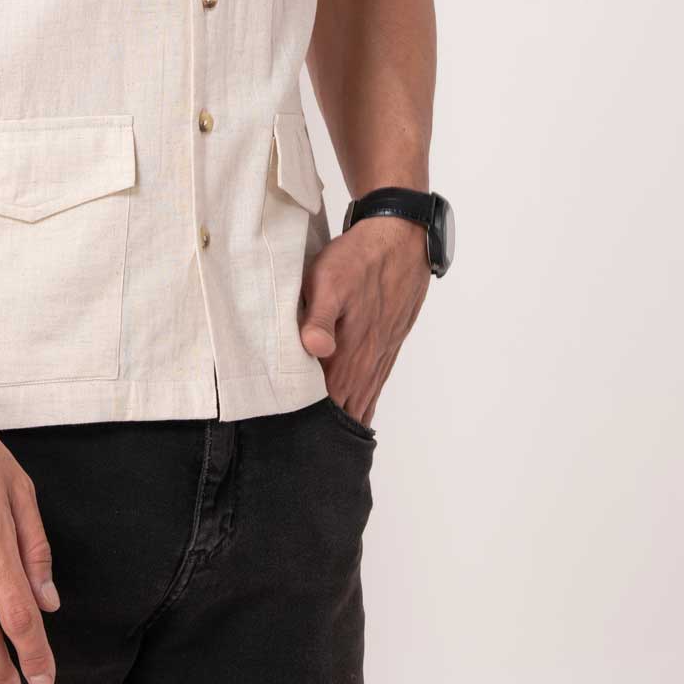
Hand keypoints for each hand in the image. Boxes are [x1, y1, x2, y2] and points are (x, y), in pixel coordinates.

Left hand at [296, 214, 430, 425]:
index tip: (284, 433)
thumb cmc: (358, 259)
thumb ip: (318, 318)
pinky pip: (373, 389)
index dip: (305, 423)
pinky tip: (352, 414)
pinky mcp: (386, 347)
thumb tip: (314, 351)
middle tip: (295, 442)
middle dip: (321, 429)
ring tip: (320, 439)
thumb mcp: (329, 280)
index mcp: (348, 354)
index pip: (325, 407)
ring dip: (342, 420)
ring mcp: (379, 358)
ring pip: (360, 404)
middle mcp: (366, 365)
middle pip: (343, 412)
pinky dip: (361, 406)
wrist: (399, 241)